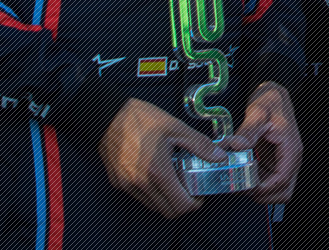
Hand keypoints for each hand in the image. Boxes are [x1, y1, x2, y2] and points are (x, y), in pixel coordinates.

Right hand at [98, 97, 223, 217]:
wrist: (108, 115)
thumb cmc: (142, 119)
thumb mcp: (176, 128)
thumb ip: (200, 145)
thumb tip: (220, 157)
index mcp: (158, 172)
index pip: (180, 206)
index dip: (194, 204)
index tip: (199, 193)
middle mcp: (140, 184)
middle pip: (167, 211)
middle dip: (182, 204)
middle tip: (189, 187)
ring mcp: (127, 186)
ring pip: (153, 206)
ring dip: (166, 199)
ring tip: (172, 177)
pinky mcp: (118, 183)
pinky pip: (139, 197)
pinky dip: (151, 192)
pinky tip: (155, 173)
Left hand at [228, 81, 302, 202]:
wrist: (273, 94)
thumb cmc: (271, 101)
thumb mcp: (258, 113)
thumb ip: (247, 131)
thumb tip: (236, 146)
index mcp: (290, 148)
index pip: (282, 180)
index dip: (263, 188)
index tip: (244, 186)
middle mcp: (290, 158)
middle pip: (284, 191)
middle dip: (263, 195)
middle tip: (243, 187)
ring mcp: (284, 160)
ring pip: (278, 190)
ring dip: (261, 192)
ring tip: (242, 182)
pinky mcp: (275, 161)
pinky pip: (270, 181)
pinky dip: (258, 183)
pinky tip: (243, 173)